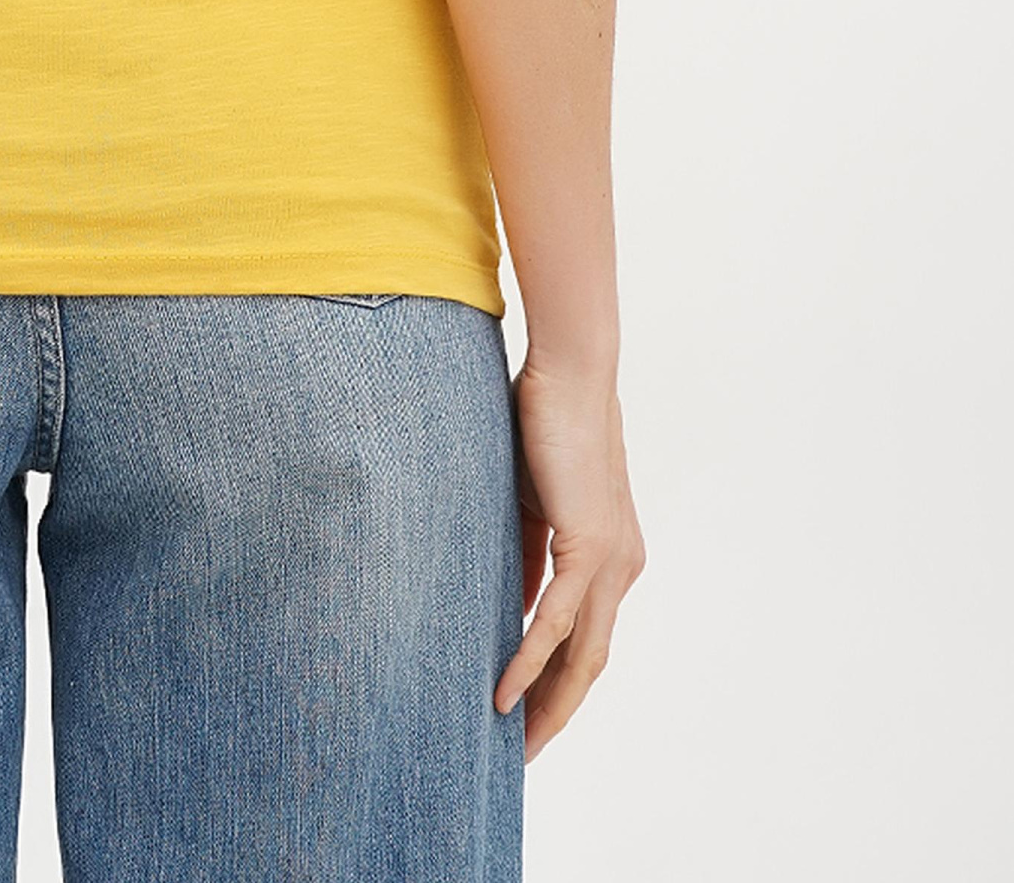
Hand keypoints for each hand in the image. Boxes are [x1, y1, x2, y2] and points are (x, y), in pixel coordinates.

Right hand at [496, 360, 645, 758]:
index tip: (526, 715)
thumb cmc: (546, 423)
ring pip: (580, 654)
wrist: (571, 371)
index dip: (557, 681)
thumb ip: (527, 551)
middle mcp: (622, 567)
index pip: (585, 636)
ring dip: (547, 703)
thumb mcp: (530, 501)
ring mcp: (611, 561)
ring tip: (515, 743)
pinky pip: (556, 620)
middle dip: (556, 711)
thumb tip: (507, 602)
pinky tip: (503, 691)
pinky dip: (529, 659)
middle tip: (522, 754)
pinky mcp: (589, 546)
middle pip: (589, 662)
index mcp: (611, 555)